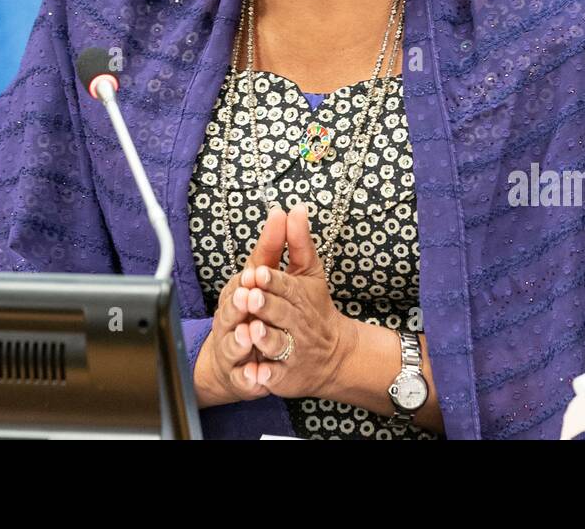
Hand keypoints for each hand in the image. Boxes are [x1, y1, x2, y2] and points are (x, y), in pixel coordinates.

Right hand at [194, 204, 288, 405]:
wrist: (248, 355)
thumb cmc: (258, 307)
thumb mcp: (271, 274)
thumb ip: (279, 244)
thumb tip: (292, 209)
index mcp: (239, 291)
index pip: (242, 280)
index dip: (250, 277)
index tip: (257, 272)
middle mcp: (231, 318)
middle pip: (231, 310)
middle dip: (239, 305)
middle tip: (249, 299)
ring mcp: (233, 347)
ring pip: (232, 343)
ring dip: (239, 339)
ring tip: (248, 335)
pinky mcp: (240, 374)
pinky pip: (243, 377)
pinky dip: (249, 376)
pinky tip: (257, 375)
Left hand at [234, 202, 355, 398]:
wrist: (335, 354)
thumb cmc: (314, 307)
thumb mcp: (307, 273)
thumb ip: (297, 242)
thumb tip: (294, 207)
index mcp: (300, 296)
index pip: (285, 285)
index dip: (271, 280)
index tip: (256, 272)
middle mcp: (298, 323)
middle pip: (281, 313)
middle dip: (265, 305)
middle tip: (249, 296)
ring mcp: (293, 351)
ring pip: (278, 345)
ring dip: (265, 338)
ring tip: (252, 330)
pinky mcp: (286, 376)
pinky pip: (275, 377)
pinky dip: (266, 377)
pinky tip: (256, 374)